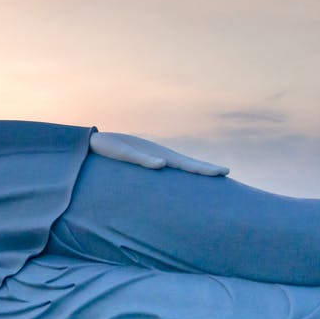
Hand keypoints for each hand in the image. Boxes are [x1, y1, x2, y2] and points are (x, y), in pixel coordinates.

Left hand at [90, 132, 228, 176]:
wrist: (92, 142)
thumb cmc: (106, 147)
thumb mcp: (123, 153)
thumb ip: (142, 159)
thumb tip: (164, 164)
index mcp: (158, 154)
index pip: (187, 163)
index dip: (205, 169)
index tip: (224, 172)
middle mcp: (159, 155)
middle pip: (188, 163)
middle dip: (206, 169)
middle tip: (227, 172)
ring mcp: (153, 157)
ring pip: (180, 165)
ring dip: (195, 170)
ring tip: (211, 175)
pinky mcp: (145, 161)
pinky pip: (168, 168)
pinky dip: (180, 171)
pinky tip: (184, 176)